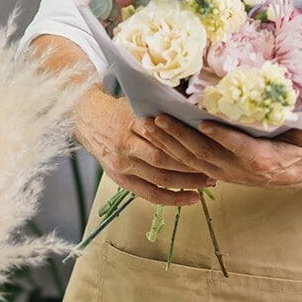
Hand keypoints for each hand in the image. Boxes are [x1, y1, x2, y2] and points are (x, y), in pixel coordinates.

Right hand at [75, 91, 213, 206]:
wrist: (87, 120)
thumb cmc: (120, 110)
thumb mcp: (138, 103)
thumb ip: (163, 109)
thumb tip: (195, 112)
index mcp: (130, 121)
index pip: (164, 136)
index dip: (188, 144)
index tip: (209, 148)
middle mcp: (124, 144)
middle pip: (163, 160)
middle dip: (191, 167)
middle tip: (213, 169)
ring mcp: (121, 164)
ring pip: (158, 178)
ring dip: (186, 183)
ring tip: (207, 183)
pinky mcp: (119, 178)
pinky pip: (148, 194)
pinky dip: (170, 199)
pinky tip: (189, 199)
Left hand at [141, 115, 301, 189]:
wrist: (296, 172)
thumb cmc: (301, 147)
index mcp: (261, 160)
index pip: (237, 148)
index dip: (220, 137)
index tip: (201, 122)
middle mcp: (239, 170)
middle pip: (205, 154)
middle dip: (179, 137)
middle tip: (160, 118)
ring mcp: (224, 173)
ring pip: (191, 161)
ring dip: (168, 144)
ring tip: (148, 125)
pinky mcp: (215, 172)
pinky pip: (188, 164)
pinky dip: (170, 151)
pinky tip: (154, 137)